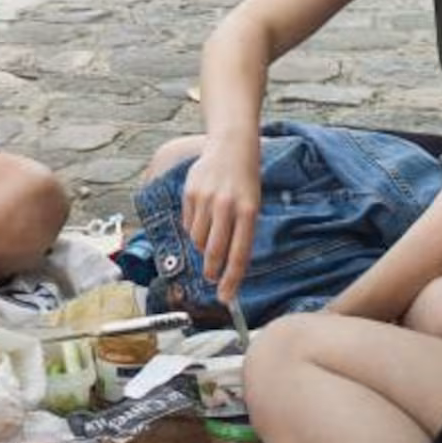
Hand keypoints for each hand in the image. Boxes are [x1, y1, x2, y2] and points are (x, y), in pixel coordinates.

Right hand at [179, 136, 260, 300]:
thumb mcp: (253, 204)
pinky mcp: (190, 192)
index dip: (232, 280)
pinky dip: (194, 229)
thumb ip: (241, 231)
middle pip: (214, 252)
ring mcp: (206, 199)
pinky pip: (188, 224)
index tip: (226, 297)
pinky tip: (203, 217)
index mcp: (248, 211)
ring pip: (198, 240)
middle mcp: (226, 206)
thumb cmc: (246, 180)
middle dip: (212, 271)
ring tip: (211, 236)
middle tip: (212, 278)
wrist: (231, 145)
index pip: (239, 254)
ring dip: (203, 247)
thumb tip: (228, 264)